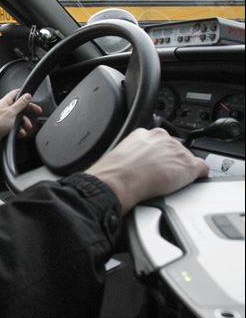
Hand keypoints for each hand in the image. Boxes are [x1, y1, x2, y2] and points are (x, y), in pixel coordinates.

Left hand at [0, 90, 42, 155]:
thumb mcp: (11, 112)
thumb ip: (20, 104)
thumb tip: (27, 96)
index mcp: (5, 103)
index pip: (16, 94)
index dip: (25, 95)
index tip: (32, 98)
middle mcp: (6, 110)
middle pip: (21, 107)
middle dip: (29, 111)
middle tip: (37, 112)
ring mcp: (7, 120)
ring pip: (21, 119)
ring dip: (25, 123)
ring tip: (26, 127)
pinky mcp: (7, 129)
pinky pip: (18, 128)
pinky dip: (20, 131)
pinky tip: (20, 133)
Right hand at [86, 128, 208, 213]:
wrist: (119, 180)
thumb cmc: (114, 171)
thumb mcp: (120, 154)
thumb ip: (133, 152)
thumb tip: (134, 162)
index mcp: (145, 133)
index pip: (160, 141)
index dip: (159, 154)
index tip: (155, 162)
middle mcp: (163, 138)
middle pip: (175, 149)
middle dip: (170, 161)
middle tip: (159, 174)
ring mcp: (177, 151)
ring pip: (187, 159)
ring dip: (180, 170)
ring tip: (167, 182)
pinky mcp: (189, 165)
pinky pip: (203, 169)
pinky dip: (198, 177)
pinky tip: (187, 184)